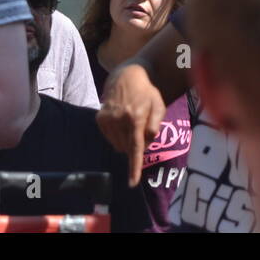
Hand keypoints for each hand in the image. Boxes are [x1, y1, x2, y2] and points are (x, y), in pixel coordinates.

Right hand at [96, 63, 164, 186]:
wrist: (126, 76)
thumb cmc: (147, 92)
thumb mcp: (159, 105)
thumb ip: (156, 124)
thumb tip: (147, 141)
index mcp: (135, 117)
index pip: (135, 148)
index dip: (134, 167)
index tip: (131, 183)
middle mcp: (119, 119)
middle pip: (128, 148)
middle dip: (136, 146)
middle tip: (142, 130)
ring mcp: (107, 119)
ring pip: (117, 145)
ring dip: (126, 142)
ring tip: (131, 124)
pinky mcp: (100, 118)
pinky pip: (109, 139)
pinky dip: (117, 136)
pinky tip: (122, 122)